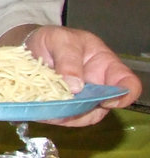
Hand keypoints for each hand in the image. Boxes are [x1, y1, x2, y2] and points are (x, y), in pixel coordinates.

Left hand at [22, 25, 142, 126]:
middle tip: (64, 104)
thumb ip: (68, 59)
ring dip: (66, 116)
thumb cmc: (53, 40)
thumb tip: (76, 87)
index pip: (128, 84)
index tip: (106, 101)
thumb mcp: (60, 40)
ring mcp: (82, 99)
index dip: (124, 96)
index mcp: (106, 66)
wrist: (30, 45)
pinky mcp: (65, 107)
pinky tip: (41, 111)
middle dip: (84, 109)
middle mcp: (98, 86)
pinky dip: (53, 117)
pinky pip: (64, 118)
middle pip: (103, 107)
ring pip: (82, 116)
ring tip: (47, 108)